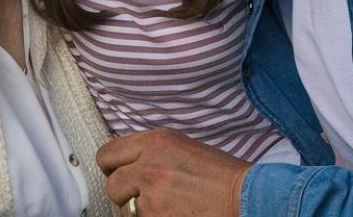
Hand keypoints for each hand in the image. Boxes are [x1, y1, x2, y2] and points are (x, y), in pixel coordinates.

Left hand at [97, 129, 249, 216]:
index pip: (107, 154)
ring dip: (138, 211)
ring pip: (125, 209)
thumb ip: (151, 152)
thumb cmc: (221, 174)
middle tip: (140, 196)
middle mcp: (148, 166)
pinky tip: (169, 214)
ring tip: (163, 207)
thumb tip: (128, 162)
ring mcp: (151, 197)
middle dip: (123, 193)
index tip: (117, 174)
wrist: (245, 197)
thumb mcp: (182, 147)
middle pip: (112, 184)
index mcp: (155, 142)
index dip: (111, 167)